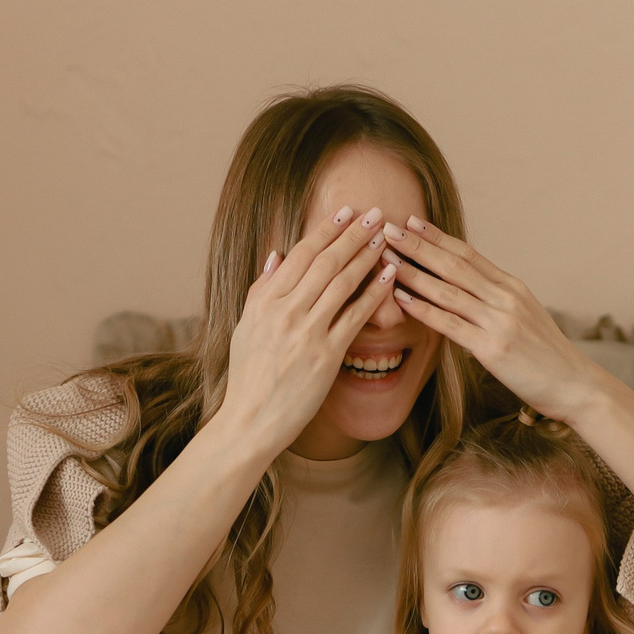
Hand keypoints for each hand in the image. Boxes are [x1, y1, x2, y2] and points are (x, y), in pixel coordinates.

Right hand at [215, 206, 400, 454]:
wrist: (251, 421)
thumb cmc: (249, 376)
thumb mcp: (245, 327)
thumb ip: (261, 289)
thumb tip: (277, 255)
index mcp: (265, 301)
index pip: (301, 254)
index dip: (326, 230)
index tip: (345, 212)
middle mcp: (285, 312)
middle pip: (326, 263)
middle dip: (352, 234)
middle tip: (374, 213)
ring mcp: (306, 333)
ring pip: (342, 284)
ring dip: (366, 256)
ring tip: (385, 237)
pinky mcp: (326, 356)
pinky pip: (355, 317)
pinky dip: (374, 293)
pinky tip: (389, 275)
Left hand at [384, 219, 611, 420]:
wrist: (574, 386)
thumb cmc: (547, 357)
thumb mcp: (526, 318)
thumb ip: (498, 302)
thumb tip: (470, 292)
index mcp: (512, 287)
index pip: (469, 254)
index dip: (439, 237)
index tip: (414, 221)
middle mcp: (506, 298)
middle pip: (455, 265)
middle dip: (419, 245)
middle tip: (390, 228)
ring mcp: (500, 322)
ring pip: (448, 290)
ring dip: (414, 272)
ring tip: (387, 258)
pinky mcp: (492, 348)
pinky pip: (450, 324)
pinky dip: (423, 309)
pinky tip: (402, 298)